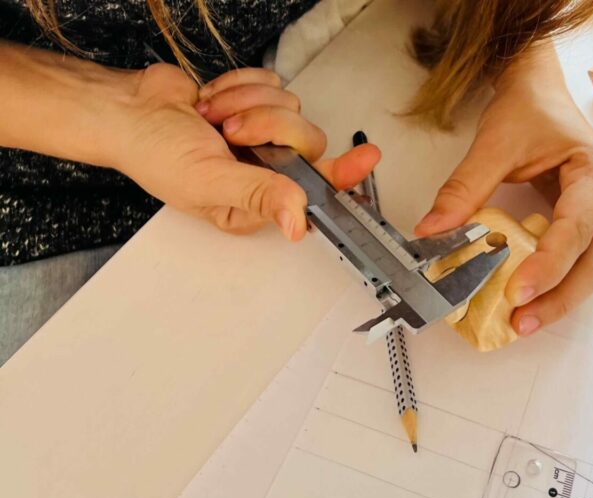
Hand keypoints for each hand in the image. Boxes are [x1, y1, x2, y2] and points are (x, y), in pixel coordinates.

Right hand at [115, 65, 379, 238]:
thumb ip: (259, 196)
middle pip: (308, 139)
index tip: (367, 157)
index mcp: (259, 202)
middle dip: (267, 125)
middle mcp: (267, 171)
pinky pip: (272, 83)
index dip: (344, 174)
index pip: (317, 191)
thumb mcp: (209, 183)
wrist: (129, 108)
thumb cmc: (156, 154)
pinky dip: (240, 85)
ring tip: (211, 117)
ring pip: (291, 106)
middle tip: (230, 131)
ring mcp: (263, 135)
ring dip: (246, 104)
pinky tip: (212, 99)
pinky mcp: (255, 101)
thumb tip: (297, 224)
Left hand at [414, 46, 592, 335]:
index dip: (549, 265)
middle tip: (520, 322)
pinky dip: (557, 285)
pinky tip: (529, 300)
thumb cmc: (527, 109)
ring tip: (522, 321)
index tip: (516, 291)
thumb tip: (430, 233)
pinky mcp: (590, 223)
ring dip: (561, 299)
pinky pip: (581, 262)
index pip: (576, 229)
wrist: (539, 89)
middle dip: (560, 298)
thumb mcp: (493, 143)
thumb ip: (465, 188)